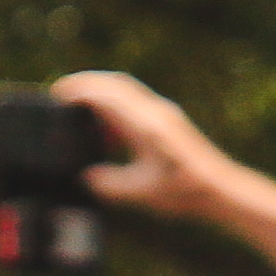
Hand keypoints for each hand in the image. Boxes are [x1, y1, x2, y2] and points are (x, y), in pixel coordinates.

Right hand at [51, 71, 253, 224]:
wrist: (219, 188)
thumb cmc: (183, 190)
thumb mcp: (138, 191)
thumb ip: (106, 183)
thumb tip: (85, 176)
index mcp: (147, 125)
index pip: (108, 95)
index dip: (80, 90)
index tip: (56, 93)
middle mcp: (156, 113)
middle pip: (116, 84)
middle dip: (86, 83)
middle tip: (60, 92)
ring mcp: (163, 115)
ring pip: (125, 91)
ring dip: (99, 94)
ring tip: (75, 109)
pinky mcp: (166, 122)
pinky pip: (134, 104)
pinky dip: (112, 107)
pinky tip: (103, 129)